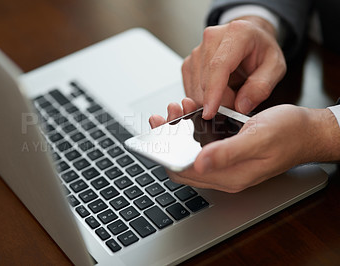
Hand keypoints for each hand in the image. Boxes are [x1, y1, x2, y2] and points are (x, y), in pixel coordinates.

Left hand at [149, 99, 339, 192]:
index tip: (159, 131)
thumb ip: (228, 153)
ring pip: (190, 153)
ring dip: (179, 132)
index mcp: (230, 176)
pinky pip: (202, 146)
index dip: (166, 153)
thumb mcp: (258, 138)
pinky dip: (192, 130)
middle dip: (169, 139)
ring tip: (179, 109)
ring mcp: (226, 165)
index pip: (183, 173)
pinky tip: (192, 113)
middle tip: (166, 115)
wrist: (308, 131)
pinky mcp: (229, 154)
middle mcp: (225, 174)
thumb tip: (199, 162)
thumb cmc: (289, 133)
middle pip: (182, 163)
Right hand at [182, 16, 286, 118]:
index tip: (210, 112)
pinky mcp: (189, 62)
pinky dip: (203, 98)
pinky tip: (218, 93)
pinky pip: (190, 89)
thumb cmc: (262, 50)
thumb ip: (262, 87)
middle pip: (205, 81)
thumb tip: (241, 106)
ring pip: (195, 88)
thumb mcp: (275, 67)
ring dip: (211, 100)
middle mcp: (212, 38)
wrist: (251, 38)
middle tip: (238, 101)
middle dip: (220, 101)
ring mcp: (197, 50)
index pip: (218, 66)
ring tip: (231, 93)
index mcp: (237, 33)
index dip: (213, 92)